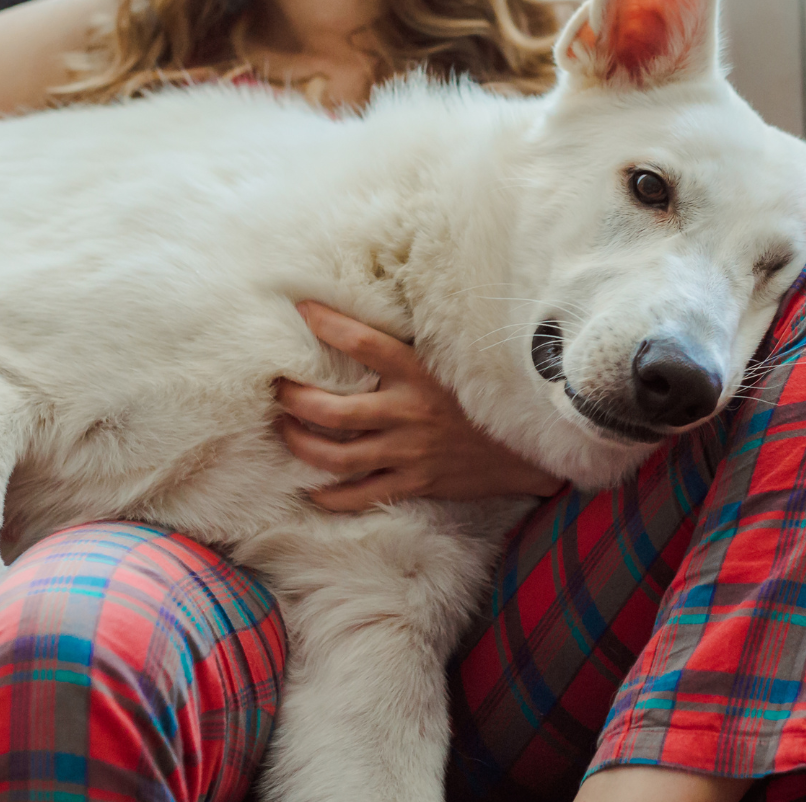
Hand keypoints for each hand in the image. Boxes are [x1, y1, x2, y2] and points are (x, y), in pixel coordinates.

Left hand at [276, 302, 564, 510]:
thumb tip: (373, 322)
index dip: (329, 324)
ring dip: (302, 444)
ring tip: (286, 430)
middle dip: (295, 400)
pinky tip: (312, 489)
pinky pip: (362, 495)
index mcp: (420, 373)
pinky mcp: (414, 482)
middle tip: (278, 388)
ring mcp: (409, 452)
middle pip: (334, 411)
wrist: (528, 449)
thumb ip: (415, 350)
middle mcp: (409, 412)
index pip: (364, 342)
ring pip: (338, 456)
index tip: (301, 308)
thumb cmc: (485, 398)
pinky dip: (331, 496)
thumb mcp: (454, 362)